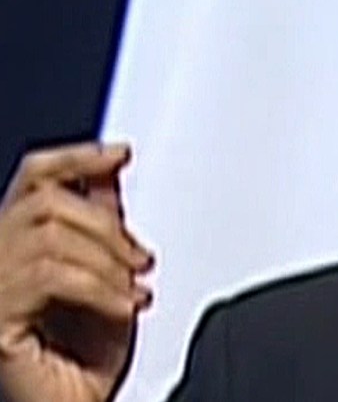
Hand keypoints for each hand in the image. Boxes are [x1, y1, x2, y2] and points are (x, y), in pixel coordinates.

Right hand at [0, 143, 153, 401]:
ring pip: (51, 235)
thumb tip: (110, 172)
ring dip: (108, 263)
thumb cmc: (86, 362)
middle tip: (142, 262)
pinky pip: (50, 276)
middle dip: (109, 227)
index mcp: (17, 244)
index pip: (34, 177)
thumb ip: (101, 224)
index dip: (77, 157)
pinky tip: (122, 308)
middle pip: (47, 201)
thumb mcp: (107, 277)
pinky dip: (100, 289)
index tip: (121, 154)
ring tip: (133, 292)